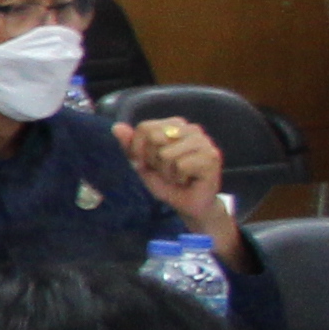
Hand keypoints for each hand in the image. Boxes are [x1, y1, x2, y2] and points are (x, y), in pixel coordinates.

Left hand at [123, 116, 230, 235]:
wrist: (188, 204)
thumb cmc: (166, 182)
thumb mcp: (142, 164)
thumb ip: (130, 145)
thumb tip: (116, 127)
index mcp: (175, 125)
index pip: (145, 128)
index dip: (139, 149)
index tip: (148, 163)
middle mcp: (192, 129)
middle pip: (154, 138)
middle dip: (154, 161)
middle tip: (167, 170)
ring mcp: (204, 142)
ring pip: (166, 154)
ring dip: (167, 171)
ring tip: (178, 176)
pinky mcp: (212, 157)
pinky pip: (181, 165)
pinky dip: (178, 178)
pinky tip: (188, 180)